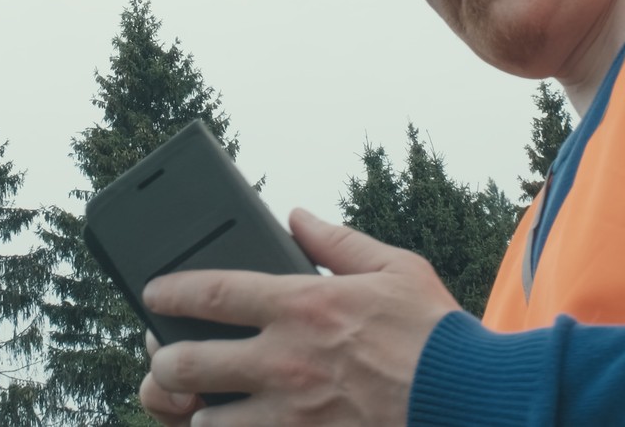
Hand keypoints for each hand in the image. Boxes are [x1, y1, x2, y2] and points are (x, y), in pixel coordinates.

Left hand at [138, 208, 461, 425]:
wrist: (471, 400)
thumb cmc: (437, 335)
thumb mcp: (395, 268)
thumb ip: (339, 242)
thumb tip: (299, 217)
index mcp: (304, 305)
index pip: (213, 293)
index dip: (171, 291)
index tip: (153, 293)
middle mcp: (286, 359)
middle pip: (190, 362)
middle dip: (163, 360)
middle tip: (162, 355)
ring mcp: (291, 412)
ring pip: (207, 419)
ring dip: (195, 410)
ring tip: (197, 403)